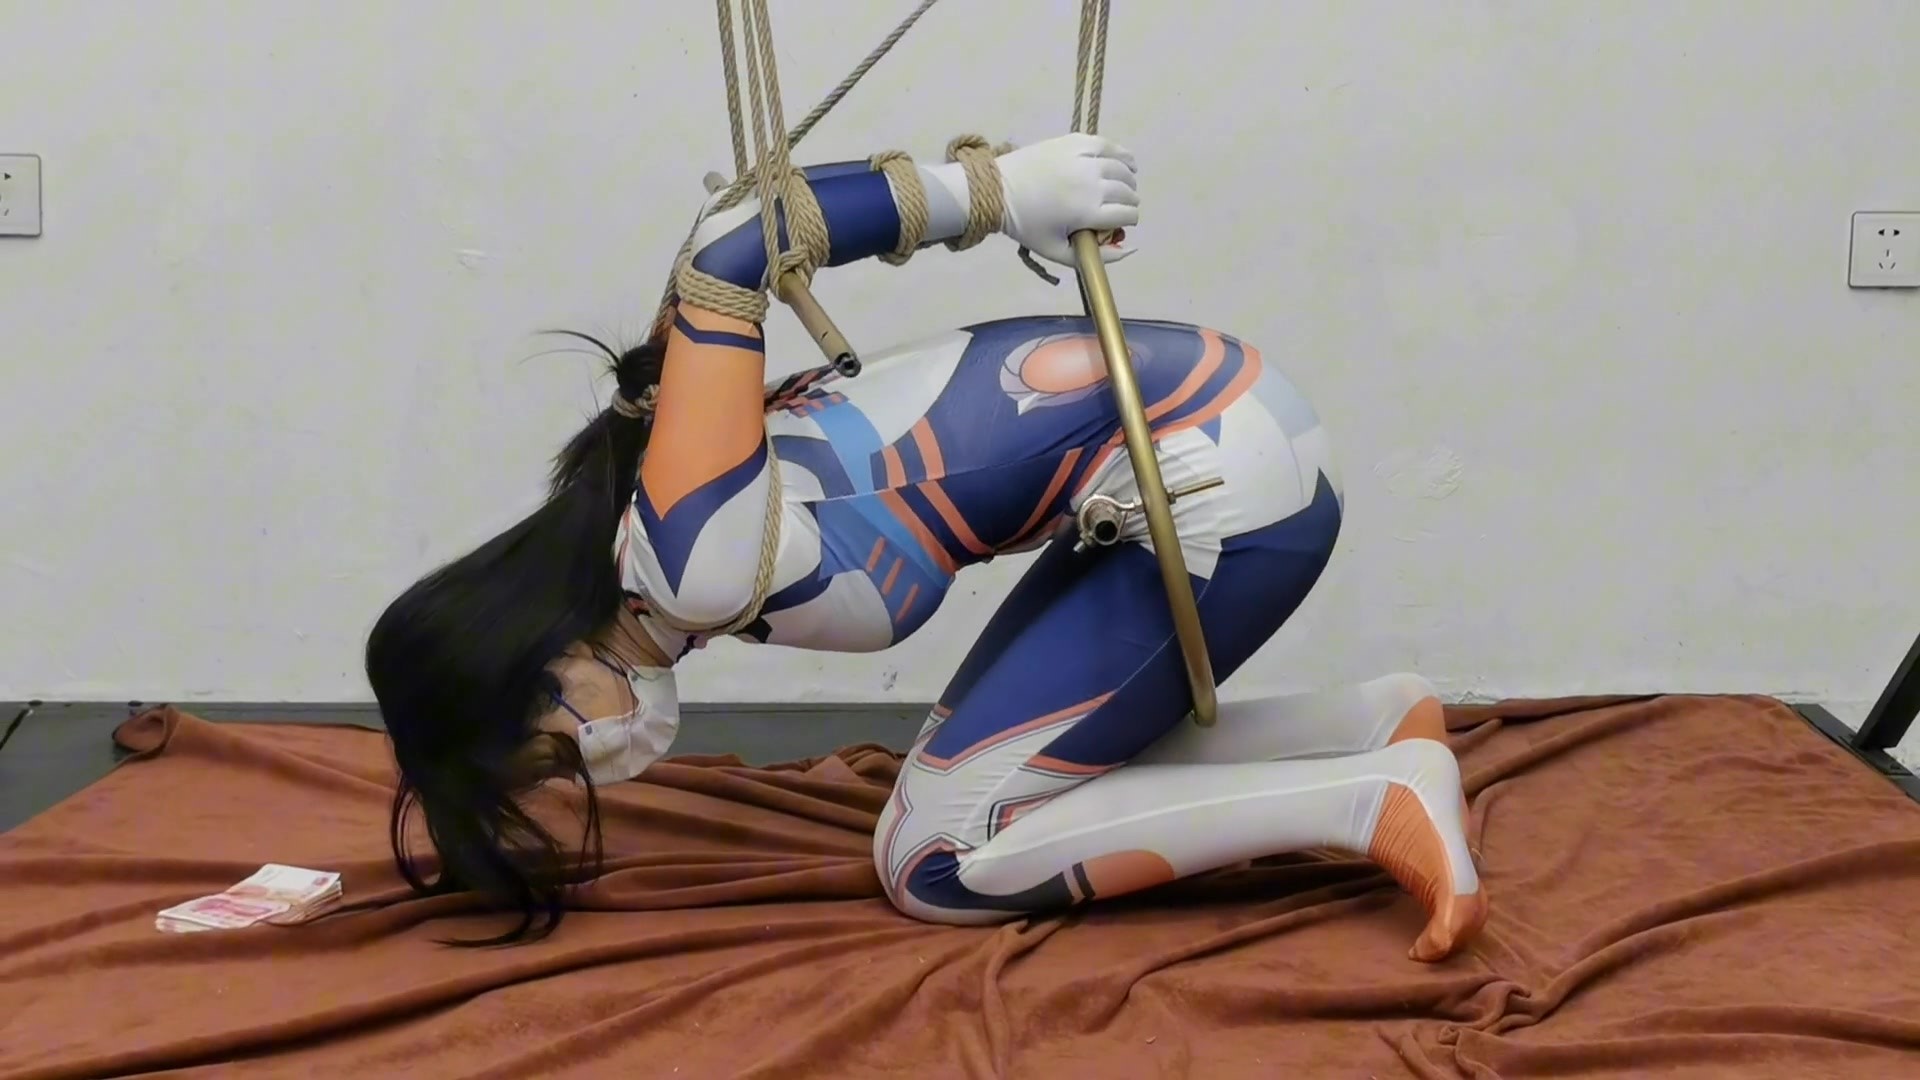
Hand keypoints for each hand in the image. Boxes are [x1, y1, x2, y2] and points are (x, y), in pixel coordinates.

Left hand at [995, 133, 1139, 266]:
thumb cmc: (1028, 225)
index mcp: (1088, 212)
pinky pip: (1109, 146)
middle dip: (1128, 202)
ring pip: (1123, 169)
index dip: (1128, 221)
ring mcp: (1084, 160)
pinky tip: (1126, 162)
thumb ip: (1098, 257)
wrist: (999, 190)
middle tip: (1118, 206)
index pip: (1128, 214)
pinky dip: (1122, 155)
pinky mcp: (1076, 142)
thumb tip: (1132, 248)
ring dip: (1128, 180)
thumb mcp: (1059, 251)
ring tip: (1124, 186)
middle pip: (1127, 192)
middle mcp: (1092, 184)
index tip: (1120, 222)